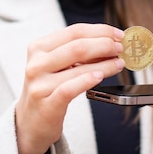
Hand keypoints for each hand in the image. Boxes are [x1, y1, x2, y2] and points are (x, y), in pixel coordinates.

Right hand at [15, 23, 124, 153]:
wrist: (31, 122)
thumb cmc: (49, 89)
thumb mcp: (58, 66)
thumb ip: (79, 53)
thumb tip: (111, 43)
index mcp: (39, 47)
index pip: (75, 31)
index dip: (101, 31)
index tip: (119, 35)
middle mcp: (37, 63)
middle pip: (78, 46)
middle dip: (105, 45)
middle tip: (121, 48)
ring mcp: (39, 84)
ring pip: (79, 66)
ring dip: (105, 64)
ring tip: (119, 63)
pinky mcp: (46, 104)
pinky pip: (70, 89)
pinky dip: (88, 80)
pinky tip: (100, 76)